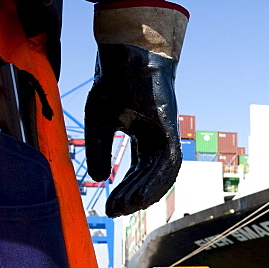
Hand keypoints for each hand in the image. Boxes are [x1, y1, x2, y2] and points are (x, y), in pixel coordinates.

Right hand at [85, 2, 187, 217]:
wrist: (127, 54)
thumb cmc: (114, 81)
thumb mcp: (98, 122)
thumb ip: (98, 149)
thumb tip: (97, 178)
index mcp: (142, 134)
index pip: (136, 169)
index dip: (124, 188)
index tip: (111, 206)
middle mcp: (157, 137)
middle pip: (149, 175)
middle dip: (133, 195)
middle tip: (117, 212)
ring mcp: (166, 133)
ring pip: (162, 173)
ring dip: (146, 192)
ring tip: (129, 208)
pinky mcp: (171, 129)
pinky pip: (169, 162)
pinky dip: (157, 180)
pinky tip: (143, 194)